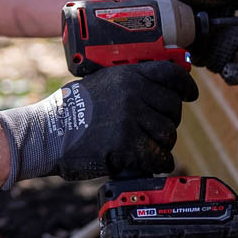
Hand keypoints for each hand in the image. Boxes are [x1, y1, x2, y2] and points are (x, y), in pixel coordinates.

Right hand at [0, 61, 198, 184]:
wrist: (48, 133)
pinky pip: (160, 157)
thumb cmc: (68, 111)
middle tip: (150, 130)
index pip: (170, 74)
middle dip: (166, 121)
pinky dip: (155, 163)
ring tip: (142, 145)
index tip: (190, 94)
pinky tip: (143, 161)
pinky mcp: (128, 144)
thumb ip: (127, 85)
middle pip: (173, 109)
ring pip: (169, 135)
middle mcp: (133, 93)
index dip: (186, 85)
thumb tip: (156, 90)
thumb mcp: (98, 84)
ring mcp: (131, 118)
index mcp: (127, 75)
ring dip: (160, 144)